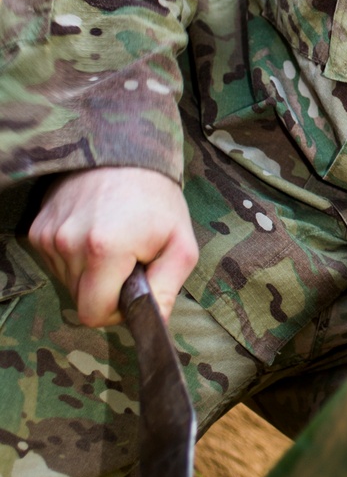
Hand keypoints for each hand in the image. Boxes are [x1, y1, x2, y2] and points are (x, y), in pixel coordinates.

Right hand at [29, 166, 198, 327]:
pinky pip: (56, 263)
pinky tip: (93, 232)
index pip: (93, 314)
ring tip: (112, 241)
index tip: (132, 289)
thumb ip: (167, 289)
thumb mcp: (180, 244)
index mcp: (104, 250)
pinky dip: (75, 257)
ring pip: (68, 282)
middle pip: (80, 300)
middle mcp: (68, 243)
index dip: (115, 311)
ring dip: (90, 273)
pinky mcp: (37, 229)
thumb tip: (156, 324)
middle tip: (128, 260)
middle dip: (105, 290)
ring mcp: (48, 236)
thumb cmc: (157, 200)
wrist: (122, 152)